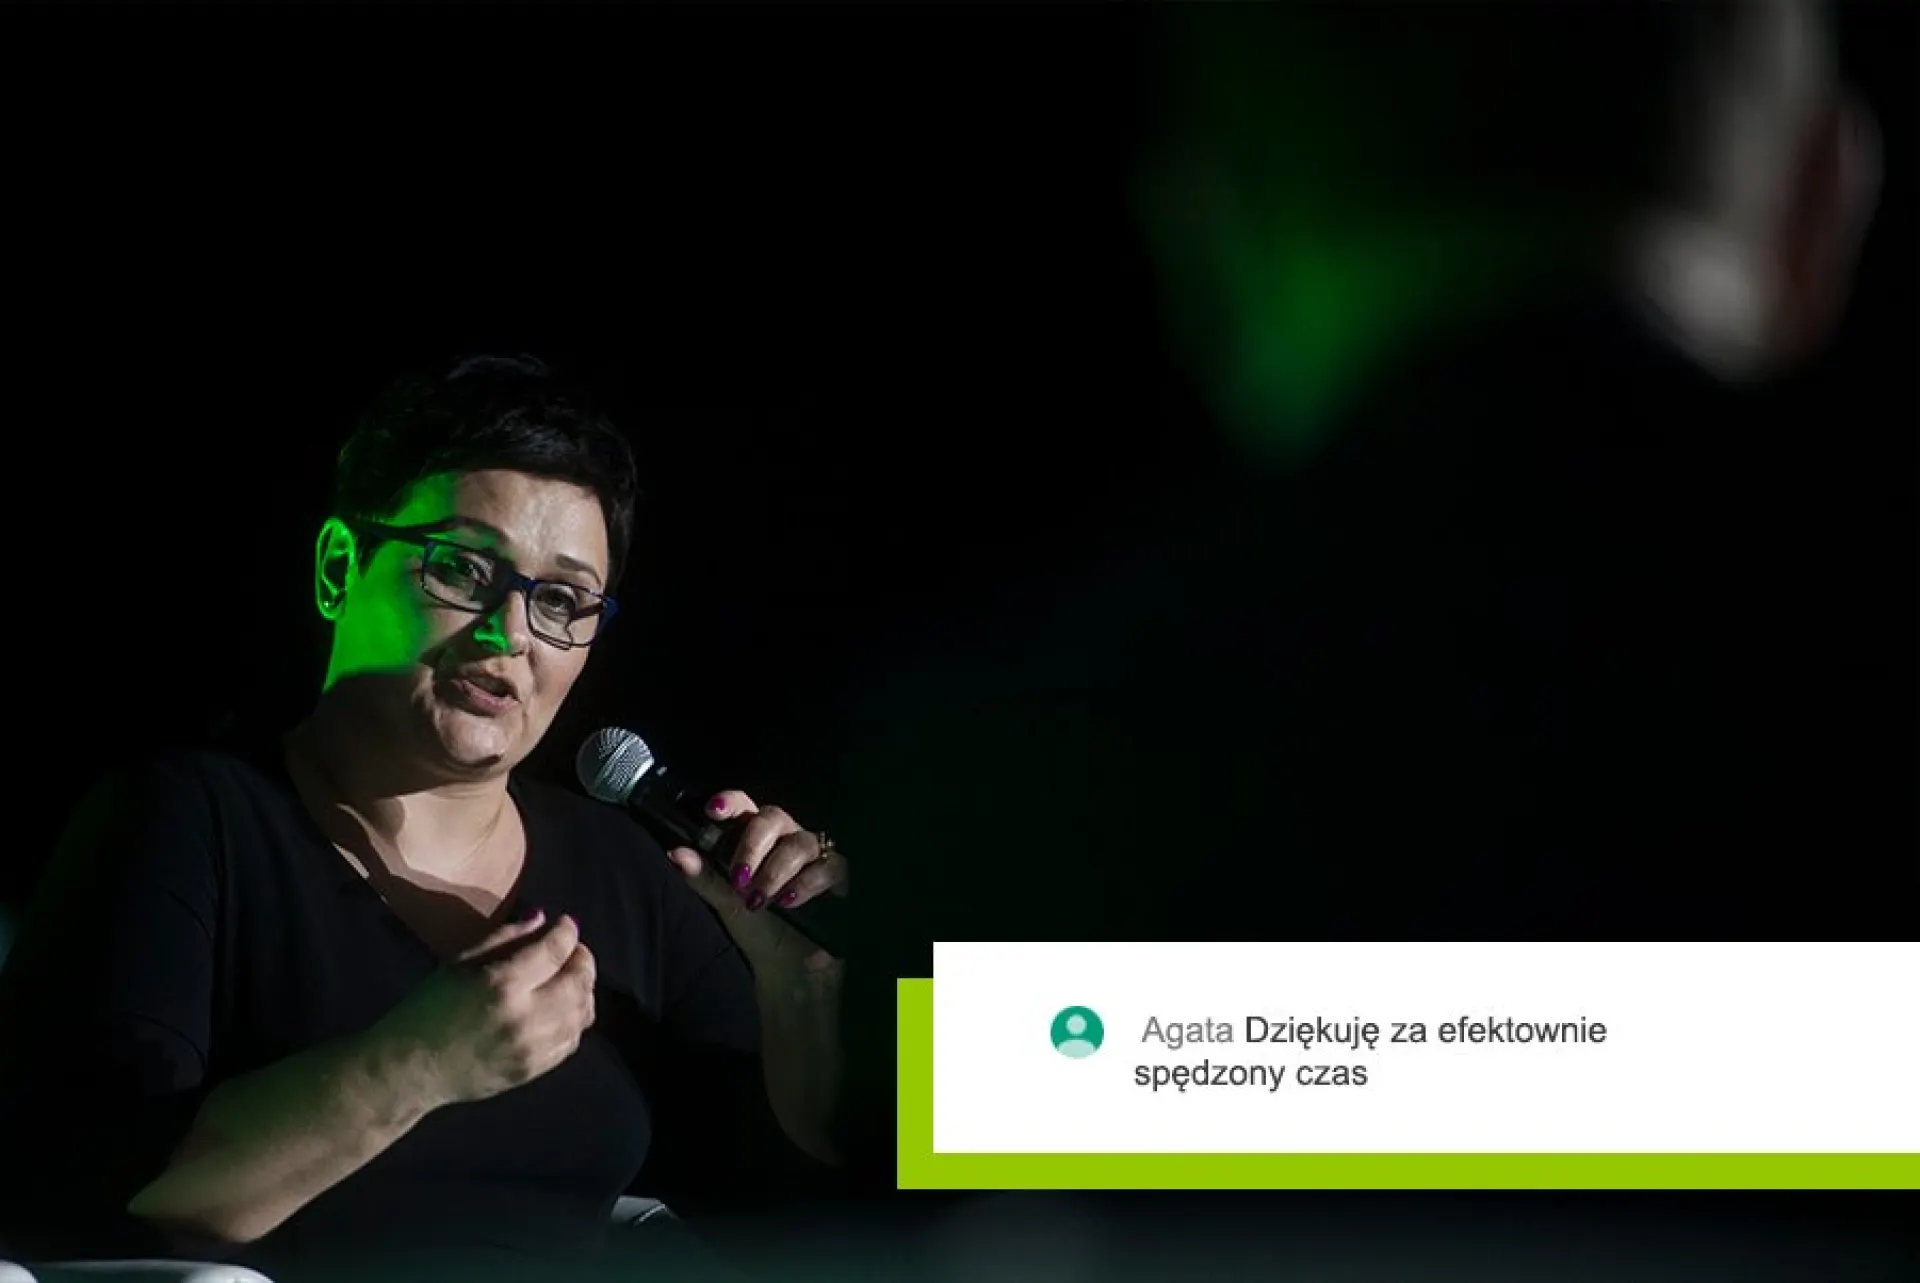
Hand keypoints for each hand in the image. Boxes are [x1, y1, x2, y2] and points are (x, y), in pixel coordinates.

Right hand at [372, 909, 596, 1107]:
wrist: (410, 1068)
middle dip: (583, 960)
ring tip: (572, 978)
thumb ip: (503, 938)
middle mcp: (524, 1017)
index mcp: (501, 984)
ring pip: (581, 1013)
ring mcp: (531, 1048)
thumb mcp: (459, 963)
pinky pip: (571, 1041)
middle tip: (575, 951)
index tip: (567, 923)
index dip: (568, 932)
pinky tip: (563, 1010)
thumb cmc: (427, 1008)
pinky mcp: (532, 1071)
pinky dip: (575, 1020)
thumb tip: (542, 917)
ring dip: (584, 990)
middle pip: (578, 982)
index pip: (555, 950)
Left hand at [664, 791, 847, 974]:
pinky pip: (828, 865)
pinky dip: (807, 882)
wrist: (788, 967)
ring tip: (759, 900)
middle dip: (752, 845)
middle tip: (738, 877)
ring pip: (799, 843)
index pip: (744, 806)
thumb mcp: (725, 902)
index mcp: (756, 838)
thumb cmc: (756, 928)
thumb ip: (703, 876)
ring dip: (775, 870)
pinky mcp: (838, 874)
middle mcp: (785, 838)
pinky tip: (790, 901)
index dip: (731, 802)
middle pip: (773, 818)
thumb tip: (675, 854)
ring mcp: (814, 854)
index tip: (713, 811)